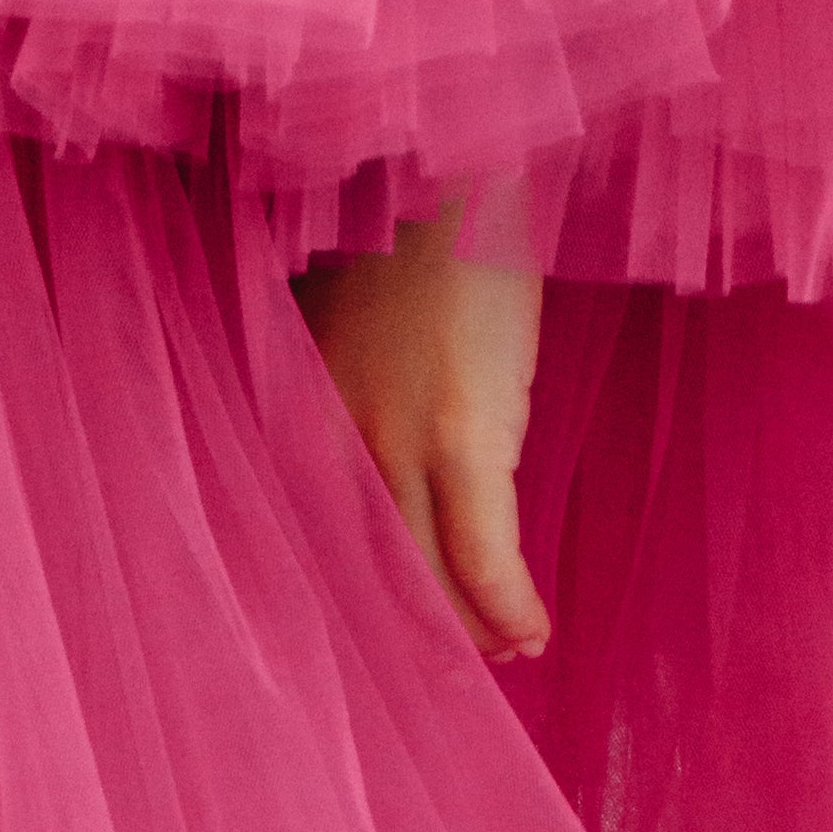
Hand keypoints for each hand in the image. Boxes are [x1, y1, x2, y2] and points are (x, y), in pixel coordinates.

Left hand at [294, 205, 550, 655]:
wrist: (450, 165)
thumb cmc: (406, 232)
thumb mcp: (345, 322)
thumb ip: (346, 394)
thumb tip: (381, 456)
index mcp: (300, 417)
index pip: (326, 543)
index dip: (372, 600)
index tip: (408, 635)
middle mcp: (332, 443)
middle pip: (375, 575)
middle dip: (423, 630)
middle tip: (467, 665)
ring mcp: (394, 441)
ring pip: (428, 576)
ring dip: (473, 626)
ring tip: (511, 652)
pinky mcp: (462, 433)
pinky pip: (484, 551)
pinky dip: (507, 602)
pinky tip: (532, 632)